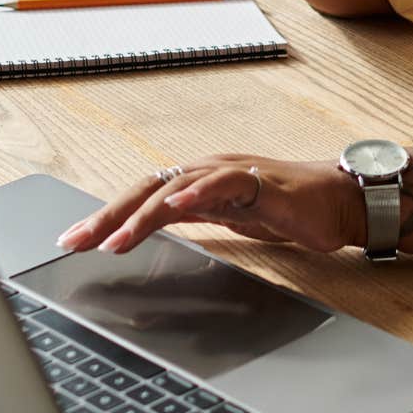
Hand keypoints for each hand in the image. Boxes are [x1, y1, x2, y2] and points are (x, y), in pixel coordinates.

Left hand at [55, 155, 366, 255]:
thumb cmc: (287, 209)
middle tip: (74, 241)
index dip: (106, 217)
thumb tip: (155, 229)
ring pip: (176, 186)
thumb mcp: (229, 218)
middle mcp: (207, 171)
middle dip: (107, 216)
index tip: (73, 241)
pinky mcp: (260, 180)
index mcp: (196, 182)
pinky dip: (199, 191)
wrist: (338, 201)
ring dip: (141, 214)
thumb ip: (195, 218)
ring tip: (114, 239)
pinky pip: (224, 182)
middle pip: (147, 189)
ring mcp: (232, 172)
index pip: (141, 197)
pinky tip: (178, 204)